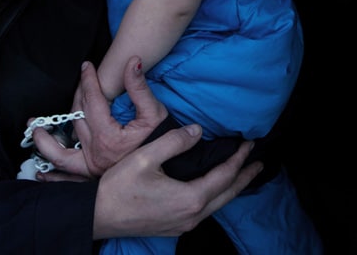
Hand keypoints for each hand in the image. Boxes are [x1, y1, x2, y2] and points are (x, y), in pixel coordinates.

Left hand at [34, 57, 166, 178]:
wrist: (170, 173)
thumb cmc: (163, 142)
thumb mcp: (155, 113)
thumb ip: (140, 88)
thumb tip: (132, 62)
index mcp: (108, 136)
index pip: (92, 101)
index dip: (89, 80)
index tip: (87, 66)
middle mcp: (95, 153)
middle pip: (77, 118)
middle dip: (76, 97)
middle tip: (77, 82)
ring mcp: (91, 168)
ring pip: (61, 151)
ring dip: (45, 139)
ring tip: (34, 126)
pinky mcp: (92, 178)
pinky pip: (66, 177)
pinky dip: (53, 175)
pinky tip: (41, 172)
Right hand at [92, 124, 262, 238]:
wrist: (97, 216)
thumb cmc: (119, 187)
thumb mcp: (146, 157)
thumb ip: (174, 141)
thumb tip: (197, 131)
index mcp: (190, 197)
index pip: (224, 175)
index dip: (239, 158)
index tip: (250, 143)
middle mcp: (192, 215)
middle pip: (228, 193)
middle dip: (245, 176)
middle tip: (259, 162)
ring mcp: (183, 224)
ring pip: (218, 204)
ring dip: (232, 187)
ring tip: (243, 174)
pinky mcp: (174, 227)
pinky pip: (205, 210)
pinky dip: (217, 196)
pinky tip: (214, 189)